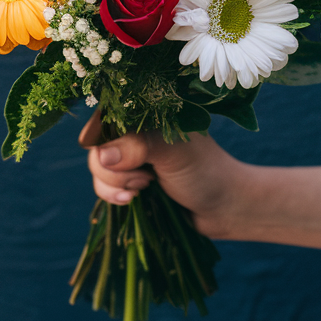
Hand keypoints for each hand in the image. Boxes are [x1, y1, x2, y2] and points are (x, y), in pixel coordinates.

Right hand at [79, 111, 247, 238]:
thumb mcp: (174, 153)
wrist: (223, 207)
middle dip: (113, 168)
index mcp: (147, 114)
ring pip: (97, 167)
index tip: (125, 158)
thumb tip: (103, 157)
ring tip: (143, 189)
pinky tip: (133, 200)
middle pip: (97, 144)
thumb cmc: (205, 171)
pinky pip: (102, 186)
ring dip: (114, 184)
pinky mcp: (129, 181)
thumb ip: (138, 147)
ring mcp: (130, 157)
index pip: (107, 117)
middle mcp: (135, 132)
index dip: (106, 139)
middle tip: (145, 177)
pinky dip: (112, 195)